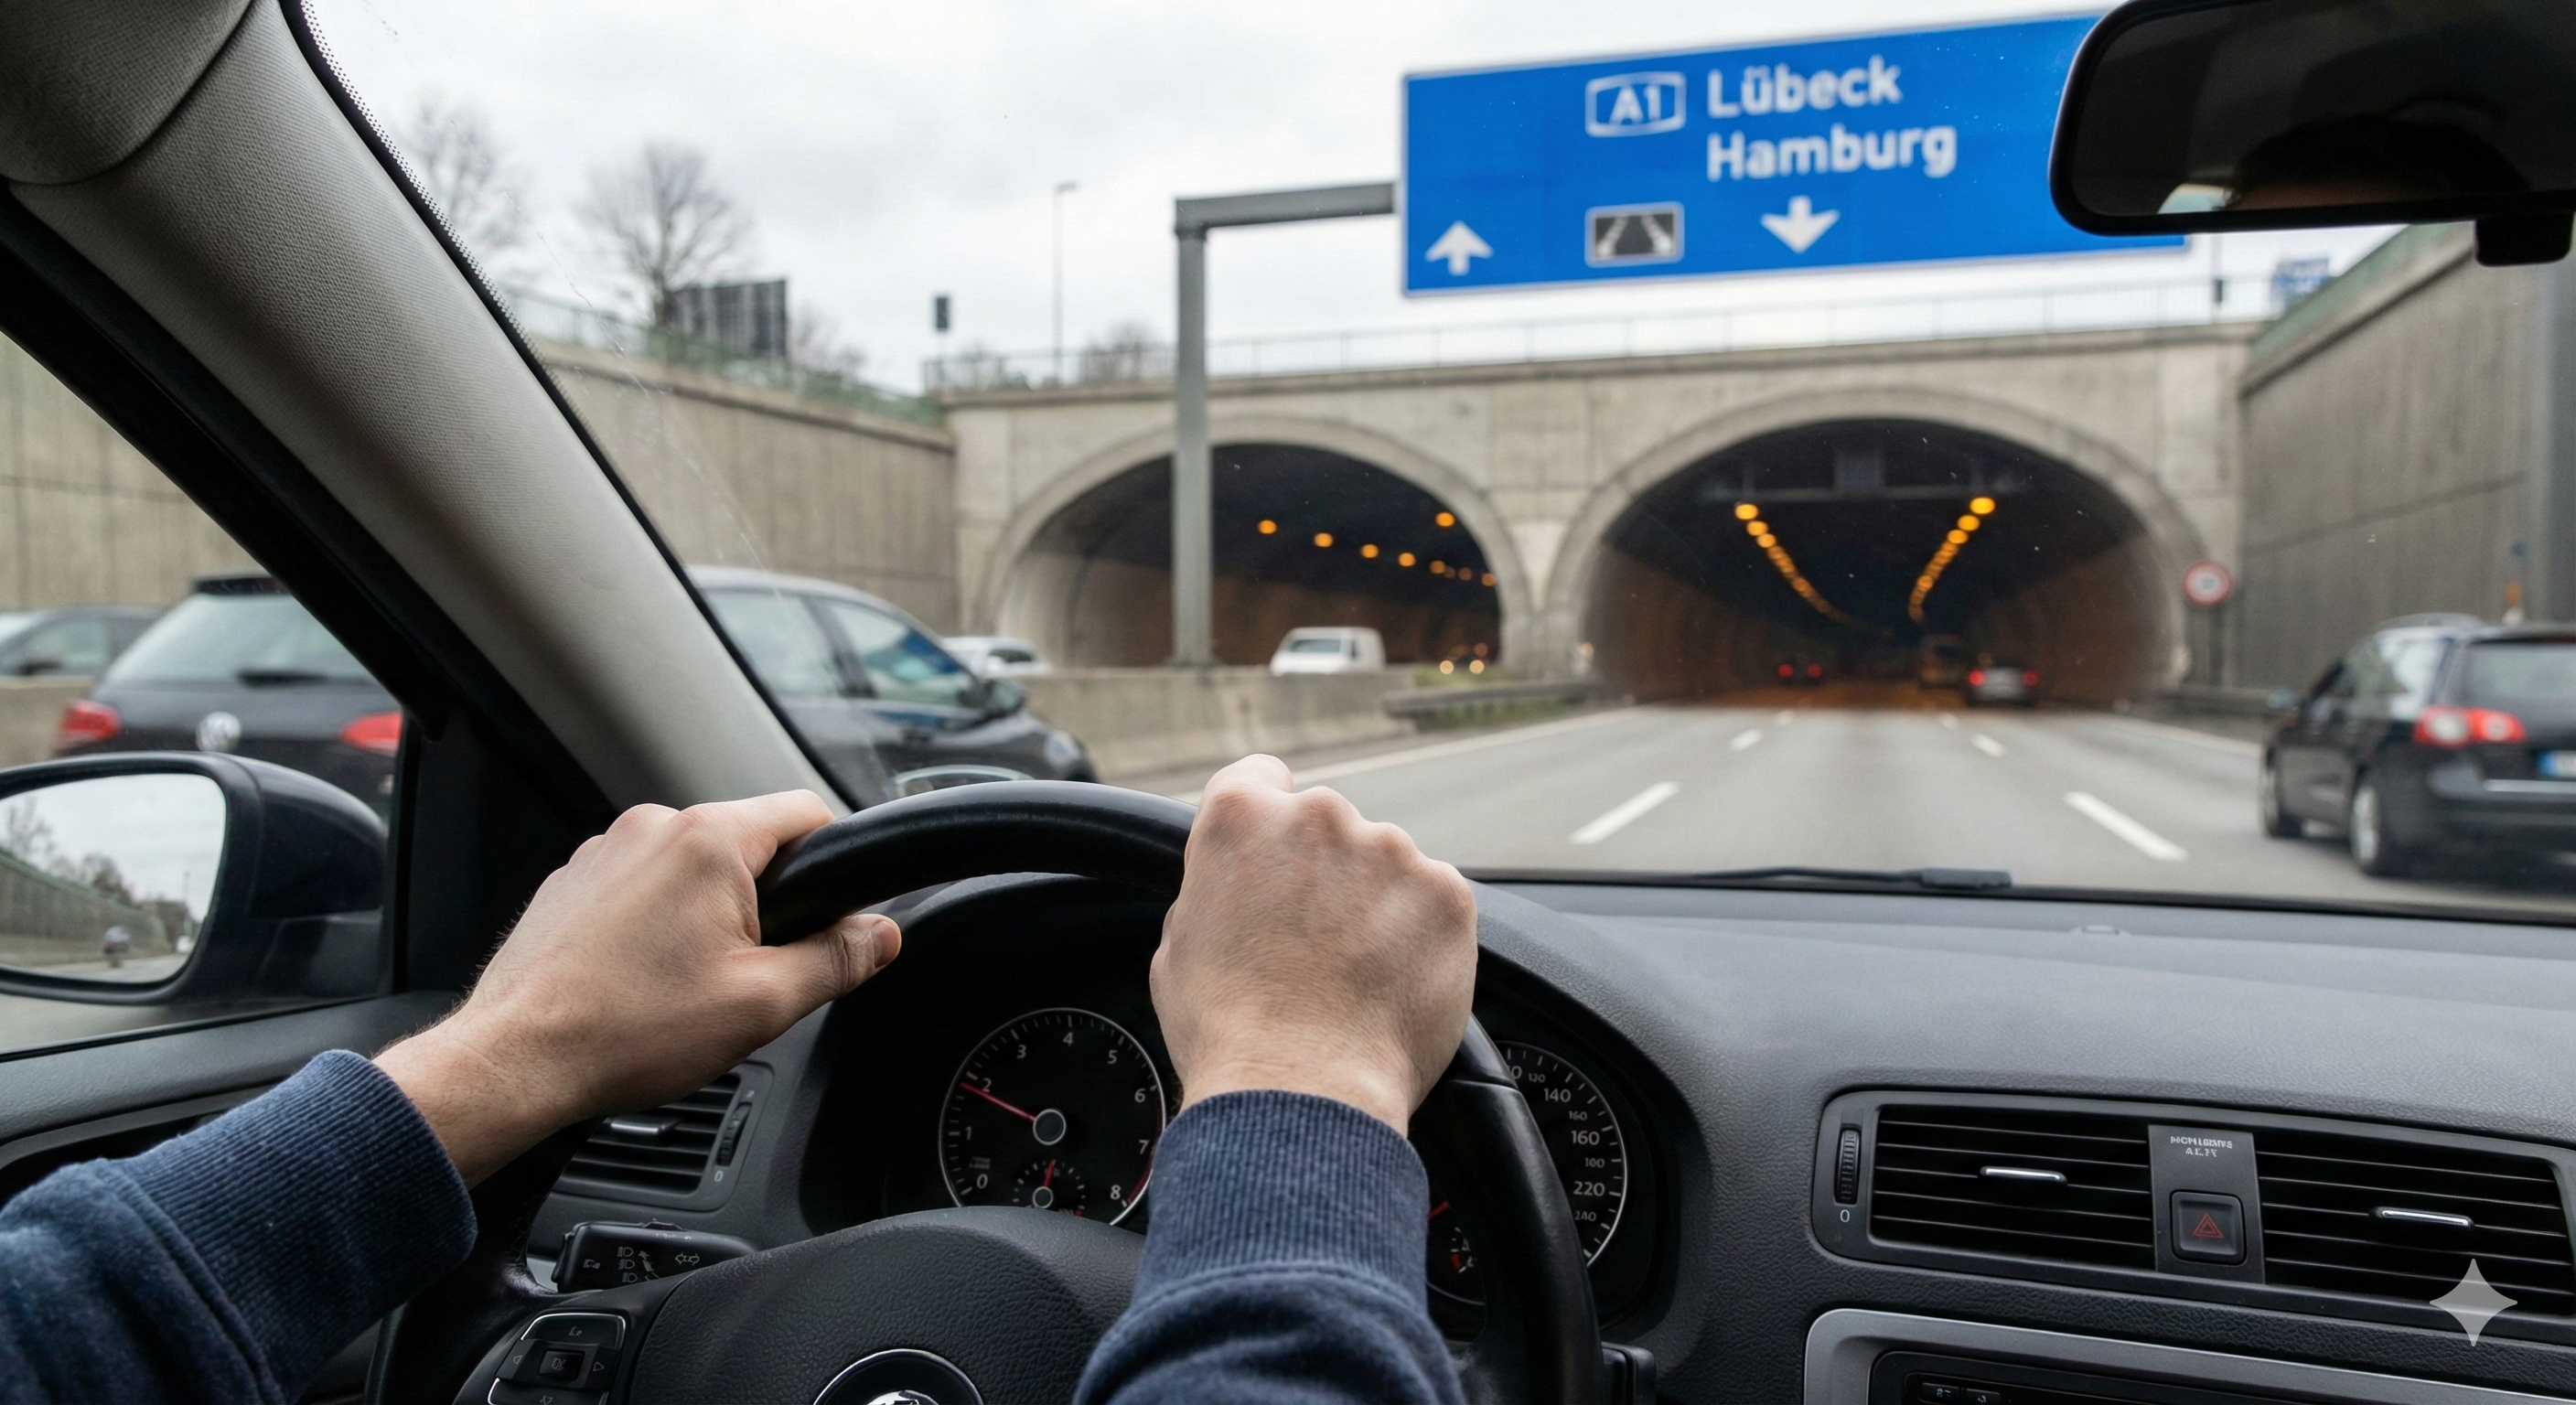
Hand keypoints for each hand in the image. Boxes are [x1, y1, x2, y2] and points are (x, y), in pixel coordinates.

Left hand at [375, 792, 898, 1182]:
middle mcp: (653, 827)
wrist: (517, 1060)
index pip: (807, 812)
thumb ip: (838, 958)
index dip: (835, 862)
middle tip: (753, 972)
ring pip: (691, 869)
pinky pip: (640, 888)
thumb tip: (880, 934)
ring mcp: (604, 851)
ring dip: (707, 914)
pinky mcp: (571, 882)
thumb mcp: (764, 1004)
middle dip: (765, 901)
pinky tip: (643, 982)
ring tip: (688, 986)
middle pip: (747, 843)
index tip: (832, 912)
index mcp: (709, 840)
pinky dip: (655, 925)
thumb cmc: (629, 1030)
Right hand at [1151, 755, 1476, 1133]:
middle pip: (1329, 828)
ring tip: (1355, 975)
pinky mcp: (1447, 892)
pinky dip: (1421, 935)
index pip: (1260, 776)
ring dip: (1376, 904)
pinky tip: (1392, 982)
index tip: (1277, 853)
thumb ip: (1216, 892)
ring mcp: (1390, 850)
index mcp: (1241, 818)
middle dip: (1325, 873)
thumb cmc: (1230, 1031)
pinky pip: (1433, 902)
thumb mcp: (1181, 946)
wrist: (1301, 1091)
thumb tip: (1237, 890)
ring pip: (1386, 866)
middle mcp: (1319, 816)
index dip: (1267, 816)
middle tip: (1314, 942)